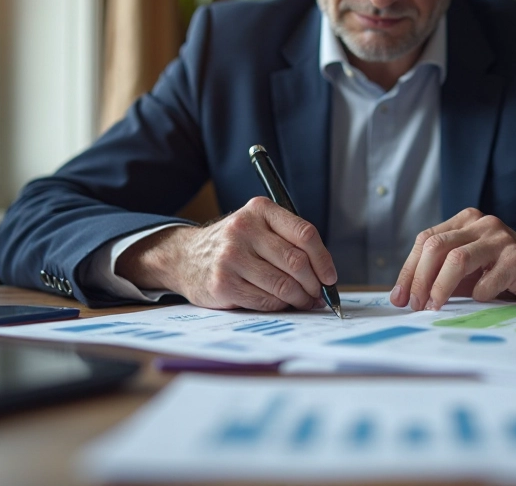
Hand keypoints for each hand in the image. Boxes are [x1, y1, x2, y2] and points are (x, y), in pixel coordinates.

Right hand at [115, 197, 336, 310]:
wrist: (184, 257)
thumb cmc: (235, 244)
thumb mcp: (258, 226)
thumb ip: (289, 241)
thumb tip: (325, 276)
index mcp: (260, 209)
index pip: (305, 234)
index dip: (324, 260)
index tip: (330, 277)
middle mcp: (244, 229)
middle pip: (297, 262)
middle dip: (314, 284)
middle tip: (318, 295)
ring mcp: (231, 257)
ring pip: (283, 285)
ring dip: (300, 299)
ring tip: (304, 302)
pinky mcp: (222, 284)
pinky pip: (266, 301)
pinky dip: (280, 306)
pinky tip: (282, 304)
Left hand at [389, 208, 515, 310]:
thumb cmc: (500, 272)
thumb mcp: (466, 270)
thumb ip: (439, 274)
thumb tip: (404, 295)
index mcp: (464, 221)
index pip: (425, 240)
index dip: (409, 270)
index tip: (400, 297)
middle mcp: (481, 224)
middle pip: (436, 246)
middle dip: (420, 279)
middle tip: (416, 305)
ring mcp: (500, 239)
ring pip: (457, 259)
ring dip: (441, 287)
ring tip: (435, 307)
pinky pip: (488, 279)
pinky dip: (478, 294)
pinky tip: (479, 301)